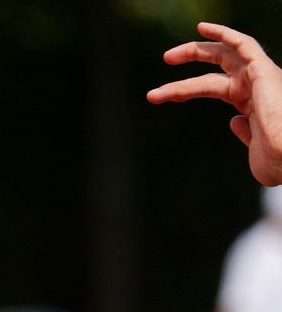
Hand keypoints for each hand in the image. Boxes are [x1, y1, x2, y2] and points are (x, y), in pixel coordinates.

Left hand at [150, 22, 281, 183]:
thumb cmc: (277, 158)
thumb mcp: (254, 147)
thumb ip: (244, 132)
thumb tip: (233, 121)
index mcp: (254, 102)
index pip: (216, 86)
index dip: (187, 87)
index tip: (164, 93)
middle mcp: (257, 85)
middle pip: (220, 64)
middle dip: (192, 58)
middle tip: (165, 59)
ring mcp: (260, 77)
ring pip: (224, 55)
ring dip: (197, 50)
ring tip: (168, 56)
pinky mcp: (262, 71)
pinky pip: (244, 45)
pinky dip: (224, 34)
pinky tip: (202, 29)